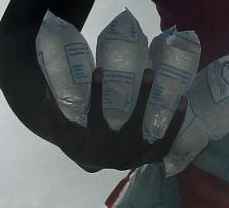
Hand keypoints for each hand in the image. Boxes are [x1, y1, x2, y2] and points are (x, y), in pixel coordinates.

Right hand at [49, 66, 189, 173]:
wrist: (92, 159)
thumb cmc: (78, 138)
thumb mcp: (62, 128)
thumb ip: (53, 110)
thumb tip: (46, 87)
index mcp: (96, 142)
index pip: (96, 115)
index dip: (96, 92)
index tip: (98, 70)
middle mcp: (117, 152)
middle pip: (132, 124)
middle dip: (143, 97)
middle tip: (148, 70)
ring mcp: (135, 157)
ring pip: (155, 139)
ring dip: (169, 119)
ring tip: (179, 95)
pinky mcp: (148, 158)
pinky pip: (165, 146)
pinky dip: (176, 129)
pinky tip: (183, 107)